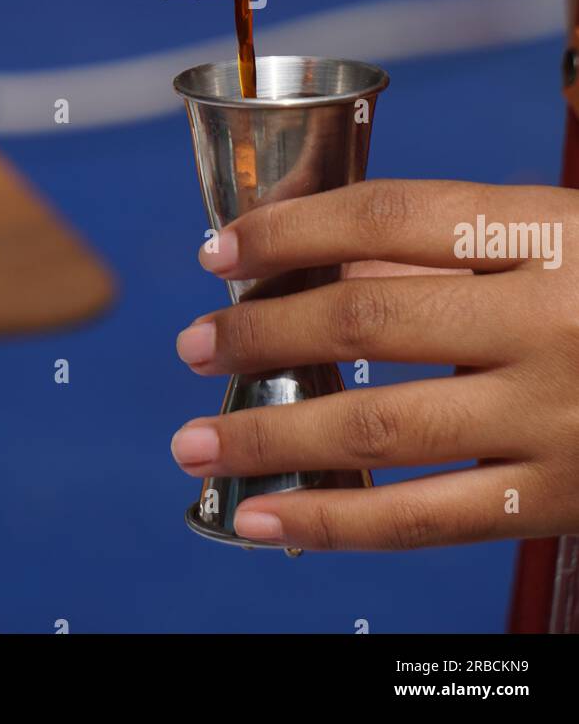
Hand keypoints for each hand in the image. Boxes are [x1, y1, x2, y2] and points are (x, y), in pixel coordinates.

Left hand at [171, 179, 578, 550]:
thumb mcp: (557, 232)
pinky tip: (263, 517)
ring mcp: (552, 416)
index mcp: (548, 229)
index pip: (390, 213)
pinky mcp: (552, 500)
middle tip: (196, 342)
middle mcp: (548, 319)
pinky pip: (422, 521)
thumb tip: (317, 253)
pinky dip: (331, 523)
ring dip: (271, 433)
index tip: (221, 249)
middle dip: (263, 329)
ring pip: (380, 427)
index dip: (291, 226)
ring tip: (198, 436)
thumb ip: (451, 241)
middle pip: (369, 316)